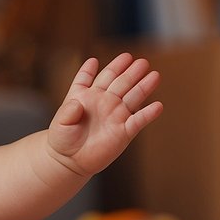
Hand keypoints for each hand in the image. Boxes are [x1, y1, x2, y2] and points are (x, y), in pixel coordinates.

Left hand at [47, 53, 161, 176]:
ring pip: (133, 97)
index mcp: (87, 95)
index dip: (100, 67)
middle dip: (131, 72)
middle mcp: (104, 102)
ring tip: (154, 75)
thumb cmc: (63, 139)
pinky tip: (158, 106)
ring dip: (143, 86)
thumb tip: (78, 103)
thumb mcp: (61, 122)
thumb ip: (69, 111)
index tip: (105, 59)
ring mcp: (115, 116)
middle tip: (142, 61)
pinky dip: (148, 114)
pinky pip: (138, 121)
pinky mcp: (124, 132)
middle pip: (120, 83)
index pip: (95, 77)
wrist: (69, 161)